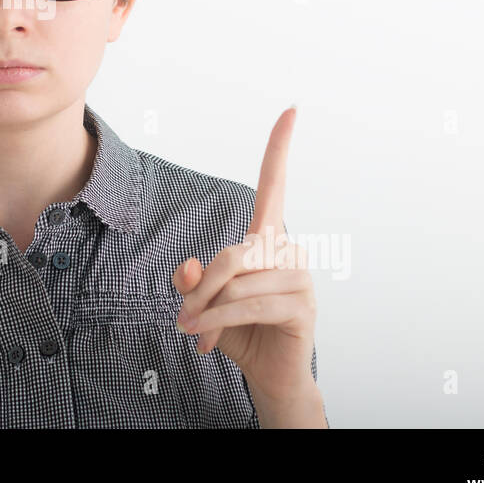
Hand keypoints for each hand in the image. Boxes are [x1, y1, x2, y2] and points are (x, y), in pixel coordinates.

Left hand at [171, 107, 317, 401]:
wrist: (268, 373)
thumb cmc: (237, 329)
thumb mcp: (204, 300)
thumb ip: (192, 280)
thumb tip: (186, 268)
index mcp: (267, 239)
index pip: (275, 185)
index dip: (279, 148)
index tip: (292, 110)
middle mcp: (288, 250)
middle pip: (232, 254)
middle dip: (200, 288)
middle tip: (182, 318)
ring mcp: (300, 277)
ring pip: (236, 283)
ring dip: (206, 312)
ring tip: (193, 333)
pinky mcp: (302, 307)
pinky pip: (247, 306)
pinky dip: (218, 322)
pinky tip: (205, 338)